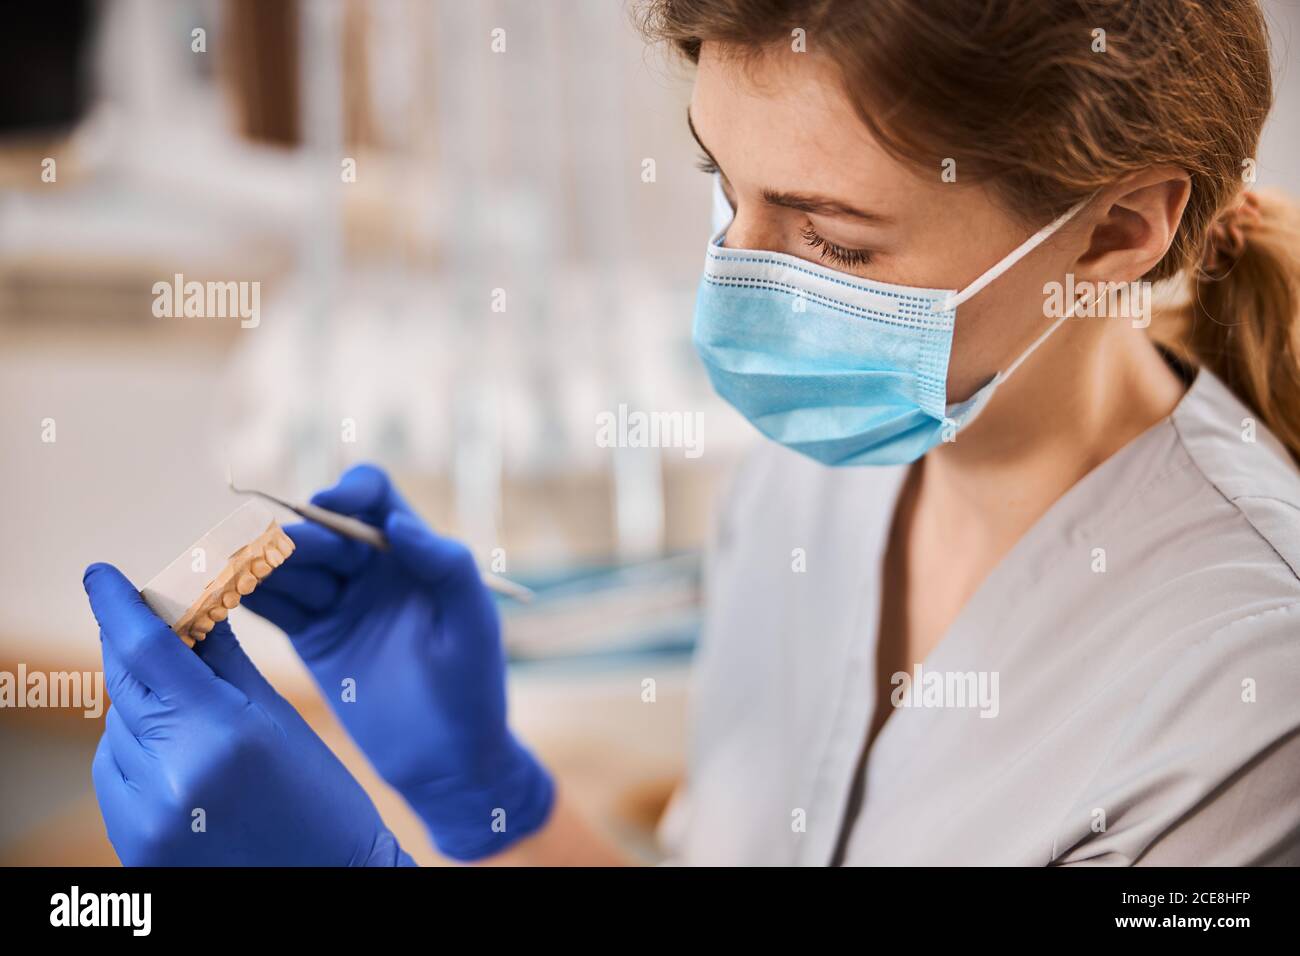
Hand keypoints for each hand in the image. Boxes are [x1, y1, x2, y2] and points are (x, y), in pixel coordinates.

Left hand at [85, 563, 413, 866]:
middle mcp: (172, 775)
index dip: (118, 605)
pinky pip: (115, 773)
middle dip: (136, 650)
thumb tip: (192, 607)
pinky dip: (136, 751)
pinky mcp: (134, 845)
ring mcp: (146, 816)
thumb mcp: (281, 720)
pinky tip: (177, 755)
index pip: (147, 651)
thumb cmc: (322, 804)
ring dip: (143, 706)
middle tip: (150, 621)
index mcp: (220, 734)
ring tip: (193, 716)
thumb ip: (225, 661)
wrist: (330, 888)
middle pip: (126, 686)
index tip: (99, 574)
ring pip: (117, 730)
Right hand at [241, 464, 553, 860]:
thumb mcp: (473, 622)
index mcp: (414, 553)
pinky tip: (223, 590)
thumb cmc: (473, 686)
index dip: (348, 491)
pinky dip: (245, 593)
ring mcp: (338, 601)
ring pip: (290, 563)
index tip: (330, 504)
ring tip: (236, 567)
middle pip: (321, 528)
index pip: (374, 497)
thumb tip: (398, 523)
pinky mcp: (311, 637)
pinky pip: (273, 604)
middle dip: (295, 535)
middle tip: (271, 552)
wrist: (447, 758)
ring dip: (261, 560)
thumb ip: (447, 566)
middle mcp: (372, 567)